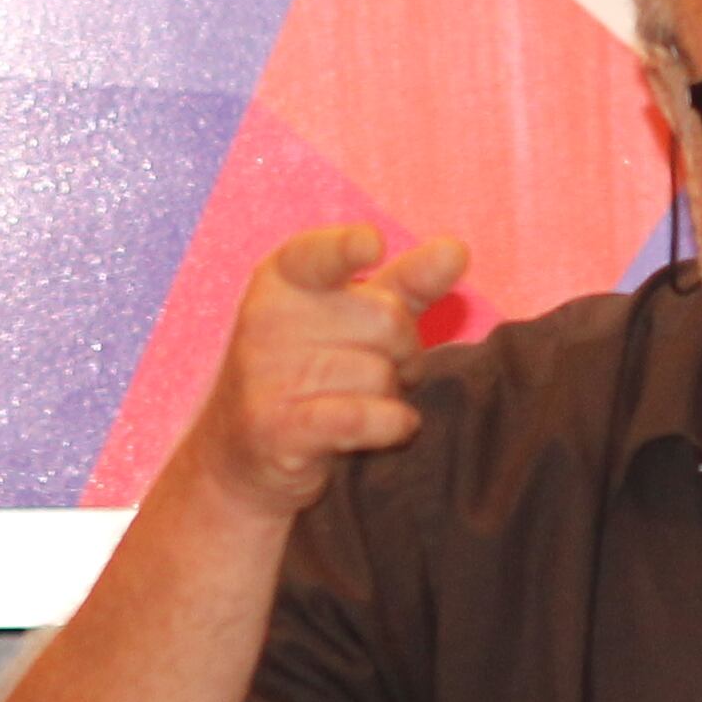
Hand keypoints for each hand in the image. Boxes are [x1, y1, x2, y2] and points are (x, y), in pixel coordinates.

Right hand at [185, 227, 472, 523]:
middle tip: (379, 370)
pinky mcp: (277, 429)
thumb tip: (457, 249)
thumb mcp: (355, 316)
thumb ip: (406, 281)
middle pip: (387, 320)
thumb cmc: (312, 372)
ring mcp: (266, 376)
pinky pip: (365, 416)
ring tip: (362, 402)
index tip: (372, 245)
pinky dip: (392, 424)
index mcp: (284, 277)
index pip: (322, 253)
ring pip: (381, 375)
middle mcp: (267, 319)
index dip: (349, 248)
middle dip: (404, 351)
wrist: (244, 457)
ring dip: (391, 396)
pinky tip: (389, 427)